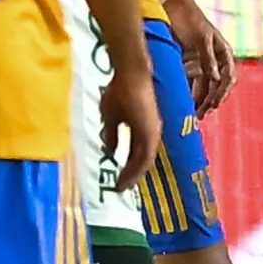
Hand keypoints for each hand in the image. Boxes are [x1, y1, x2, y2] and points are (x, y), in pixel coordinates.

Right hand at [102, 65, 162, 195]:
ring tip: (121, 187)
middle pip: (143, 162)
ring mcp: (152, 133)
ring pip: (144, 162)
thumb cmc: (120, 90)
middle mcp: (151, 134)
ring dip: (133, 176)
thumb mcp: (111, 116)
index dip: (129, 168)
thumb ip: (112, 134)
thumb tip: (110, 150)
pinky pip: (144, 157)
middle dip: (131, 176)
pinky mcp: (150, 132)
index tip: (118, 179)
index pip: (138, 154)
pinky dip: (135, 169)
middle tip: (120, 188)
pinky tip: (125, 177)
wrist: (130, 75)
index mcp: (144, 129)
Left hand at [163, 0, 236, 114]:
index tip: (215, 103)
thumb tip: (217, 79)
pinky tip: (184, 103)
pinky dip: (189, 92)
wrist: (172, 6)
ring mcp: (203, 62)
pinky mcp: (190, 64)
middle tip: (202, 114)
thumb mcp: (201, 38)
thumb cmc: (190, 19)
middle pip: (217, 85)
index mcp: (224, 52)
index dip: (223, 92)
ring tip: (194, 114)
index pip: (229, 77)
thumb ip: (208, 58)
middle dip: (211, 100)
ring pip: (205, 86)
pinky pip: (192, 82)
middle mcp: (215, 59)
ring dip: (200, 100)